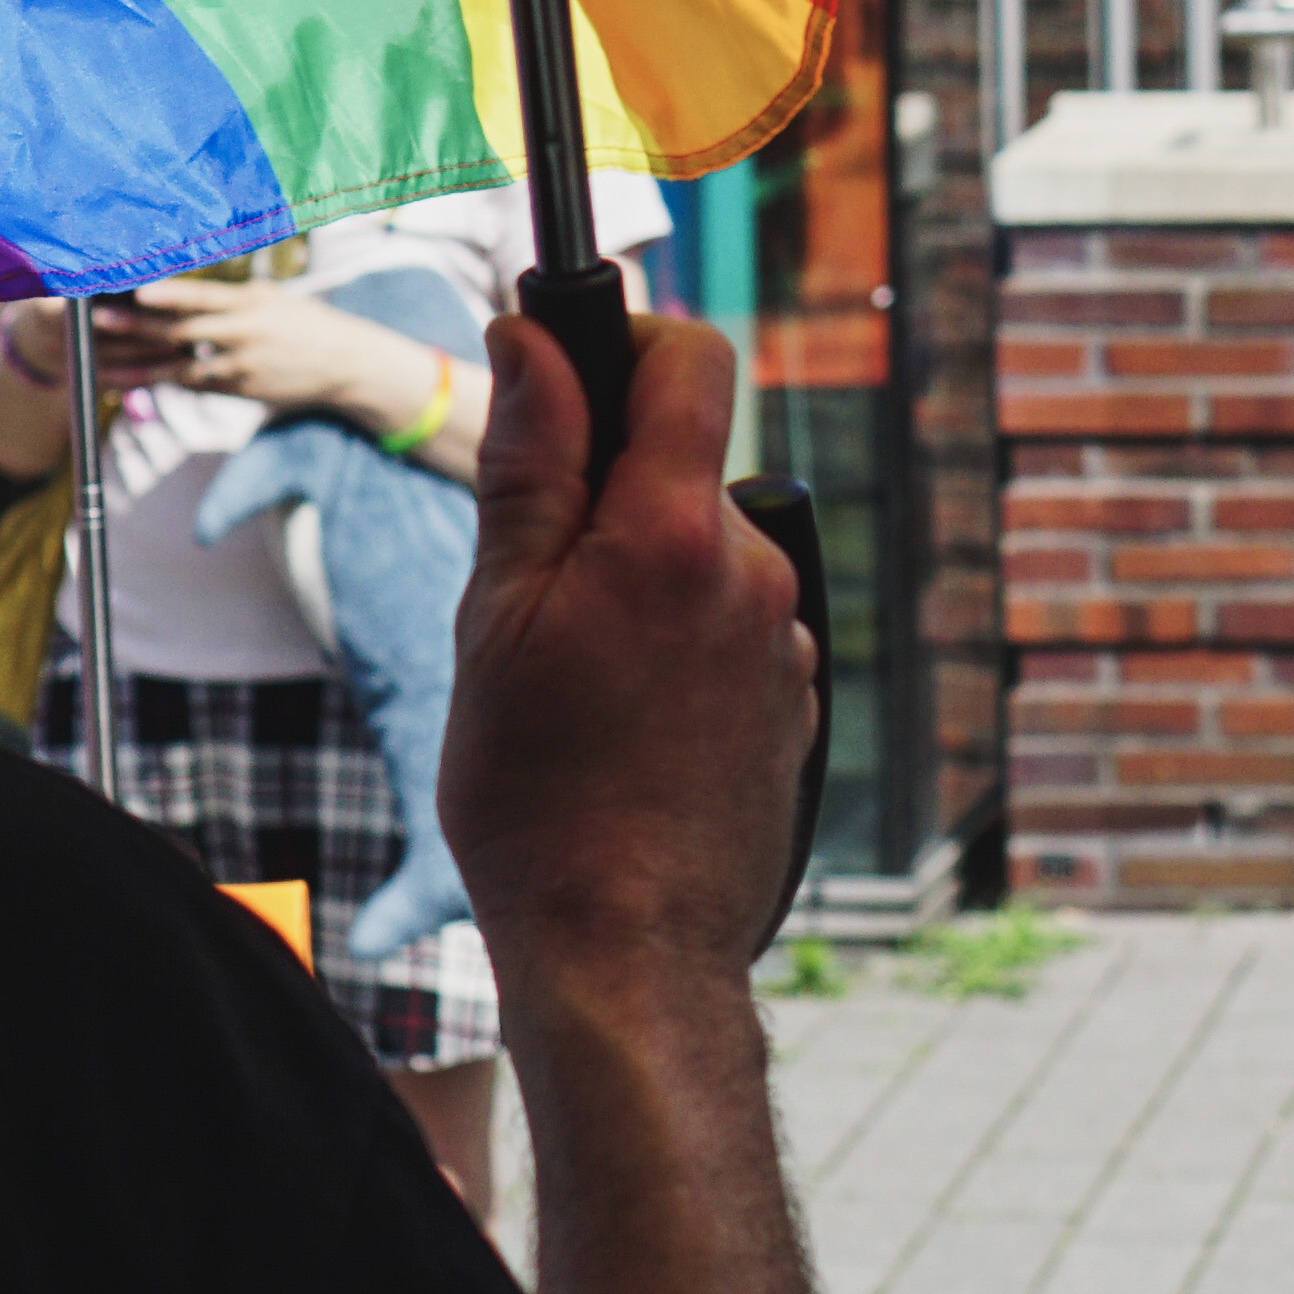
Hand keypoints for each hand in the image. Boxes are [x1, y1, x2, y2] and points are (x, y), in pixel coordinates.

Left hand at [99, 278, 450, 448]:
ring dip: (137, 366)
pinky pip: (192, 385)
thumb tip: (181, 290)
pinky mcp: (239, 391)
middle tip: (99, 320)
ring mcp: (241, 367)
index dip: (172, 293)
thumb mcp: (272, 299)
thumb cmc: (304, 323)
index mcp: (252, 303)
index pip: (205, 296)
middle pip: (182, 331)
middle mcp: (244, 334)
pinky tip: (129, 381)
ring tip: (100, 365)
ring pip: (179, 367)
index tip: (138, 288)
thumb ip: (229, 298)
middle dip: (137, 326)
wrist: (346, 365)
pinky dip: (161, 382)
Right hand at [439, 308, 813, 989]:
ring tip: (578, 684)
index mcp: (675, 534)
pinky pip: (728, 631)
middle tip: (533, 593)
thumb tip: (532, 342)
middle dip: (609, 496)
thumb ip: (528, 464)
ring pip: (701, 557)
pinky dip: (677, 648)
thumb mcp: (497, 615)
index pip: (689, 357)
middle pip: (683, 467)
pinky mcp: (796, 702)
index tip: (565, 376)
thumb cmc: (535, 795)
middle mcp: (754, 573)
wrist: (627, 952)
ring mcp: (785, 643)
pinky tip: (628, 729)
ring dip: (640, 583)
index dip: (626, 341)